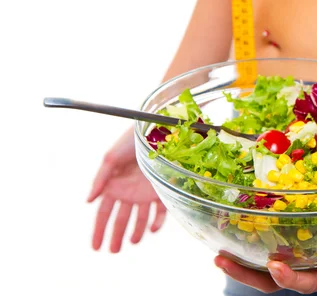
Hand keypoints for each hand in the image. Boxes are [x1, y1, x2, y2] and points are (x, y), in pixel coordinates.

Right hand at [88, 128, 166, 252]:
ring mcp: (146, 192)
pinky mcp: (162, 189)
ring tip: (132, 242)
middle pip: (121, 219)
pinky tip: (153, 230)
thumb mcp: (111, 159)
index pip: (104, 213)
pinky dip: (158, 221)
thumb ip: (100, 179)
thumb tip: (88, 201)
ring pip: (141, 218)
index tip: (95, 247)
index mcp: (114, 186)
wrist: (155, 131)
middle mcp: (130, 192)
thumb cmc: (130, 142)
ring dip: (137, 231)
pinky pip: (161, 210)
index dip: (99, 230)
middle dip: (116, 236)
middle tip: (113, 252)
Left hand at [215, 219, 316, 293]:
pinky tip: (234, 220)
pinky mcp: (298, 229)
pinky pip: (273, 236)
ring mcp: (305, 247)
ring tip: (218, 250)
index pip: (312, 281)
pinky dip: (253, 234)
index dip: (293, 279)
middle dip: (249, 274)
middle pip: (280, 277)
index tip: (274, 266)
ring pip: (269, 260)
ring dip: (243, 258)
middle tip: (222, 260)